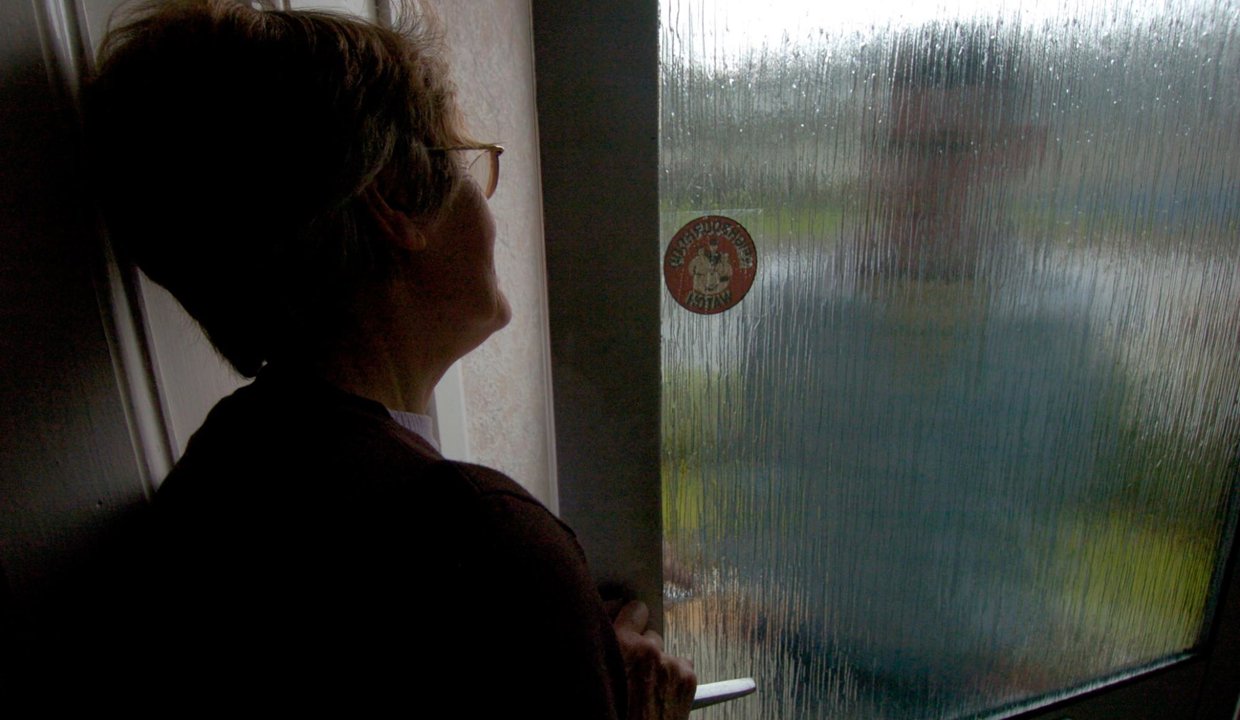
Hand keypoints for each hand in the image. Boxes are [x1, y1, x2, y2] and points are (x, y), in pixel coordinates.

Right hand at [612, 600, 696, 719]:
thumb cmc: (612, 710)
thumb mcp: (595, 676)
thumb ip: (601, 649)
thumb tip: (608, 627)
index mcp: (621, 645)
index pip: (634, 609)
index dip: (630, 620)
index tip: (628, 627)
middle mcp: (648, 650)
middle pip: (650, 634)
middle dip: (642, 648)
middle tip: (632, 671)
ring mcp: (671, 664)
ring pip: (666, 651)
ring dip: (658, 664)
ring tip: (646, 689)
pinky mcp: (687, 678)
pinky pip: (682, 665)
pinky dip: (674, 676)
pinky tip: (660, 695)